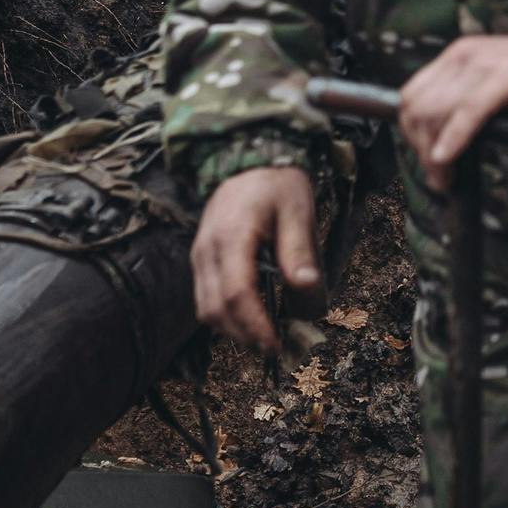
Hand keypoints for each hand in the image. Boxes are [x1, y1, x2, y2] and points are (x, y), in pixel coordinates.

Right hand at [191, 164, 318, 355]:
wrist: (249, 159)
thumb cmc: (278, 185)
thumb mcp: (298, 211)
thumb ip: (299, 251)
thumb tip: (308, 289)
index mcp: (232, 236)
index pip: (237, 293)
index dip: (255, 326)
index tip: (275, 346)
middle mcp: (207, 249)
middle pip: (215, 309)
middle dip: (244, 335)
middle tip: (274, 348)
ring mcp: (199, 255)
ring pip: (205, 309)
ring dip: (232, 330)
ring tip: (263, 338)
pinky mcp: (200, 259)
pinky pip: (205, 298)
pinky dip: (224, 316)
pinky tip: (250, 318)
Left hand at [398, 35, 507, 191]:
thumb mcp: (500, 87)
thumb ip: (470, 102)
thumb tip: (439, 138)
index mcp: (462, 55)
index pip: (412, 96)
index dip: (412, 135)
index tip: (430, 162)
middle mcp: (468, 55)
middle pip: (416, 107)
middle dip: (420, 148)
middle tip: (440, 178)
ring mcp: (488, 64)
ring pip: (435, 113)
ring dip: (434, 153)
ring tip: (448, 178)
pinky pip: (468, 112)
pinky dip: (454, 138)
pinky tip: (449, 159)